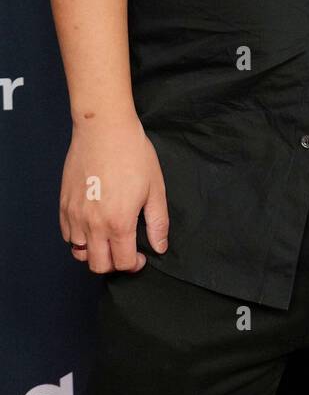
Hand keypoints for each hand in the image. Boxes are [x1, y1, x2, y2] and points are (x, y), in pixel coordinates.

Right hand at [60, 114, 168, 273]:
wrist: (104, 130)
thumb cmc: (133, 154)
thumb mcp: (155, 188)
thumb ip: (157, 221)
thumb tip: (160, 246)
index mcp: (119, 222)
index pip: (122, 263)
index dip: (133, 265)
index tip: (140, 257)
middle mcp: (93, 224)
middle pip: (98, 265)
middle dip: (114, 264)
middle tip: (125, 251)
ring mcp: (75, 215)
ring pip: (79, 252)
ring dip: (94, 252)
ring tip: (108, 238)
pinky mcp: (64, 205)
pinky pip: (67, 235)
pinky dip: (78, 238)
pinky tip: (92, 226)